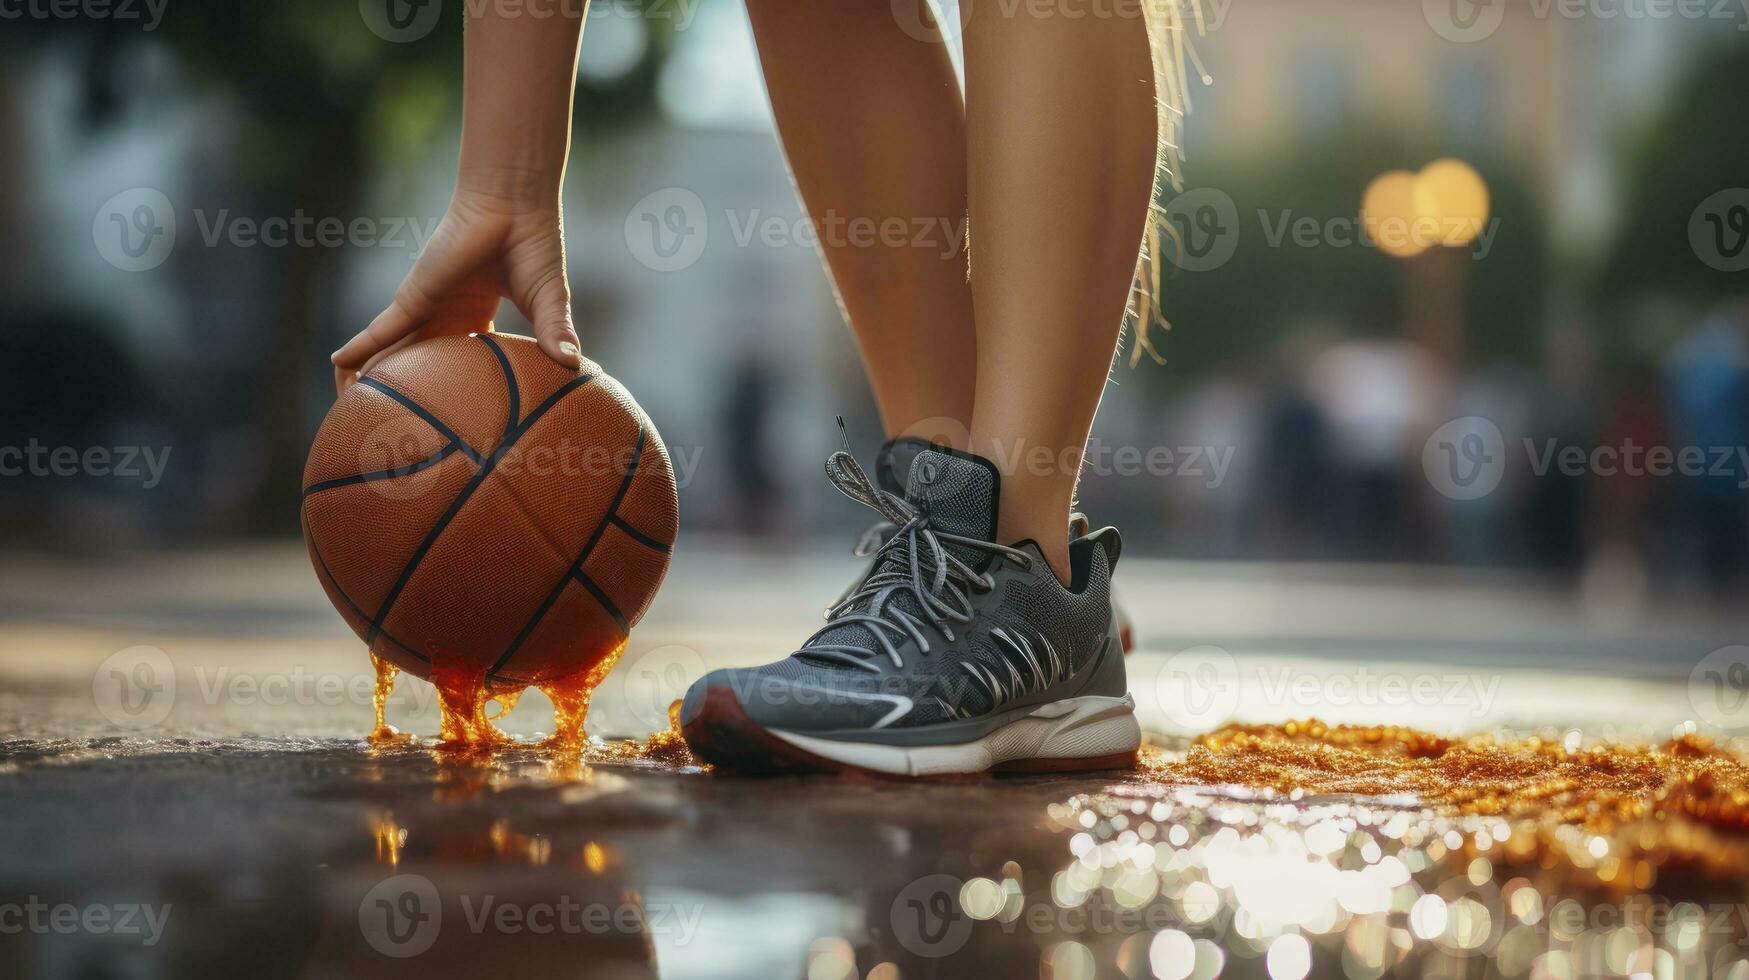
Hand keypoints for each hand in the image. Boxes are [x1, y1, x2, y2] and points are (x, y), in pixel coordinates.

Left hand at [331, 187, 582, 393]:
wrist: (513, 205)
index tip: (445, 416)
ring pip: (393, 353)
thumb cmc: (533, 245)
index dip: (449, 389)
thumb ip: (555, 333)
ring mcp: (426, 308)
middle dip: (403, 390)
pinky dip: (359, 347)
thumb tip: (574, 365)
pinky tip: (338, 365)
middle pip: (418, 364)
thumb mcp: (548, 300)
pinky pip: (381, 330)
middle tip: (390, 423)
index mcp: (475, 320)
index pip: (457, 365)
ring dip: (372, 377)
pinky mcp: (414, 298)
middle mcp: (446, 317)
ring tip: (352, 408)